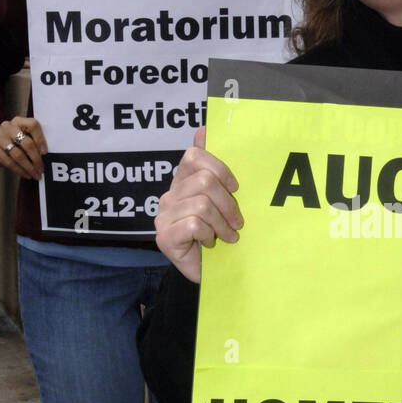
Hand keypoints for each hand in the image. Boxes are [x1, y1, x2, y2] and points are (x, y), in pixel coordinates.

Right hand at [0, 117, 46, 178]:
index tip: (45, 152)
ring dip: (28, 167)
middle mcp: (7, 126)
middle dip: (36, 159)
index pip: (32, 125)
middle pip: (26, 143)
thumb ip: (32, 141)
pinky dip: (19, 170)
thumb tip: (44, 156)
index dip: (40, 138)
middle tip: (41, 169)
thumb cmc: (11, 142)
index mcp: (18, 121)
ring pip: (18, 155)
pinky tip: (26, 174)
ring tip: (35, 174)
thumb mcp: (21, 137)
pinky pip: (8, 161)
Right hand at [154, 126, 242, 282]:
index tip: (235, 187)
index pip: (194, 156)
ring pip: (202, 204)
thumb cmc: (219, 235)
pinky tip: (211, 244)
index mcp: (182, 182)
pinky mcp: (164, 237)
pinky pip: (194, 224)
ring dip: (221, 223)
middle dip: (228, 203)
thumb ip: (215, 169)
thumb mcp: (223, 200)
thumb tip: (204, 129)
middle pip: (204, 181)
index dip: (220, 168)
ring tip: (228, 236)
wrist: (213, 272)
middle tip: (237, 222)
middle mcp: (169, 195)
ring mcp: (164, 216)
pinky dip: (209, 234)